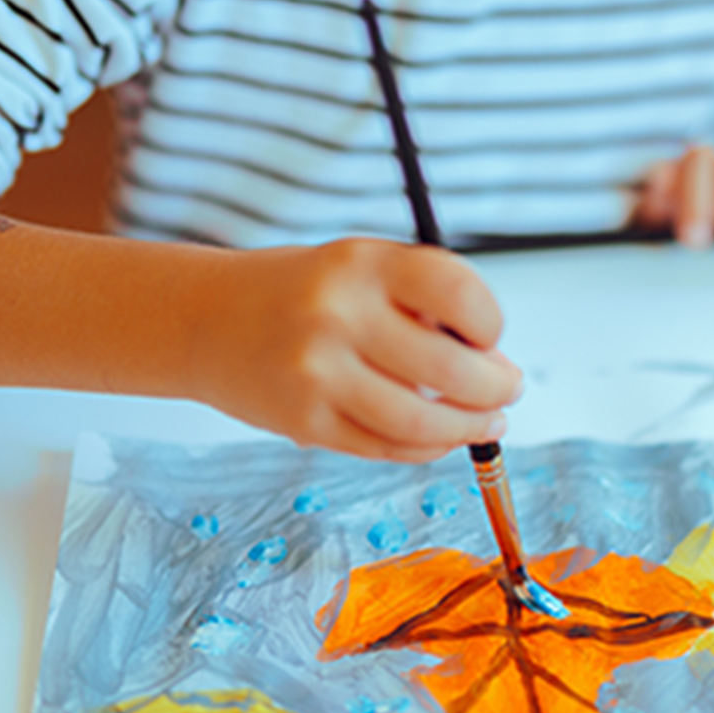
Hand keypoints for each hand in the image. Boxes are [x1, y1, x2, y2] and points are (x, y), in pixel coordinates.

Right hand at [199, 239, 522, 462]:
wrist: (206, 319)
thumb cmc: (299, 294)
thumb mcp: (360, 268)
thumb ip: (421, 305)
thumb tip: (493, 365)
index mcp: (362, 263)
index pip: (459, 294)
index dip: (490, 323)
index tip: (492, 338)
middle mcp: (339, 315)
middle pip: (451, 369)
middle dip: (495, 388)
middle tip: (507, 390)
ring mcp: (319, 374)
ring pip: (423, 423)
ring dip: (469, 428)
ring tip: (485, 422)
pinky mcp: (305, 422)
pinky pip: (386, 448)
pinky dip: (425, 448)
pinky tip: (438, 437)